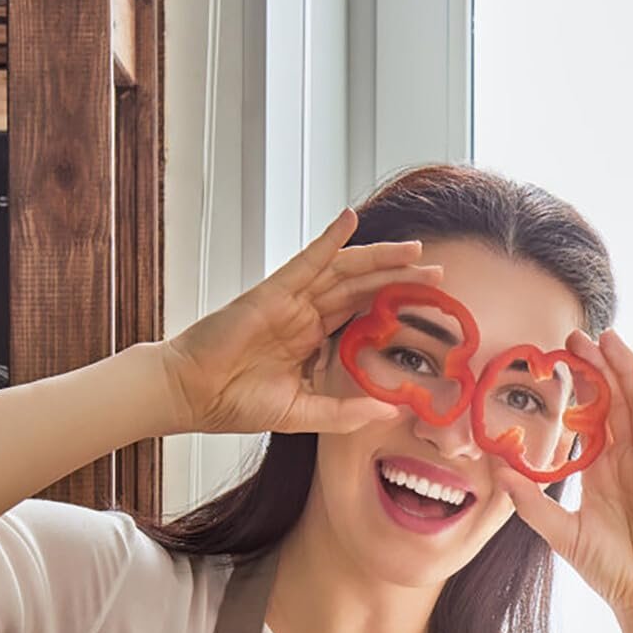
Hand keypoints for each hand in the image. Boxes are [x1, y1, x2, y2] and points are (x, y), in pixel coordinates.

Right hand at [161, 210, 442, 435]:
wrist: (193, 395)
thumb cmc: (237, 402)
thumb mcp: (304, 412)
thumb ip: (345, 411)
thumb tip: (389, 411)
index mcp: (313, 340)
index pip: (363, 316)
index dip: (396, 307)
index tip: (431, 306)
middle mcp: (305, 315)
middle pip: (362, 288)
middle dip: (401, 278)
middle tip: (439, 272)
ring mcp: (290, 300)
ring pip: (344, 271)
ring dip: (379, 257)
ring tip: (414, 249)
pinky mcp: (272, 292)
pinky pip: (307, 260)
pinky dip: (329, 240)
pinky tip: (350, 220)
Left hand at [492, 329, 632, 632]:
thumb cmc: (612, 570)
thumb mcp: (562, 533)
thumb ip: (531, 503)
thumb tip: (498, 472)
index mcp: (603, 470)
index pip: (590, 417)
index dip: (577, 386)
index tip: (557, 356)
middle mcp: (628, 461)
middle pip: (615, 402)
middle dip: (599, 367)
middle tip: (577, 334)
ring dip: (625, 371)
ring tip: (610, 338)